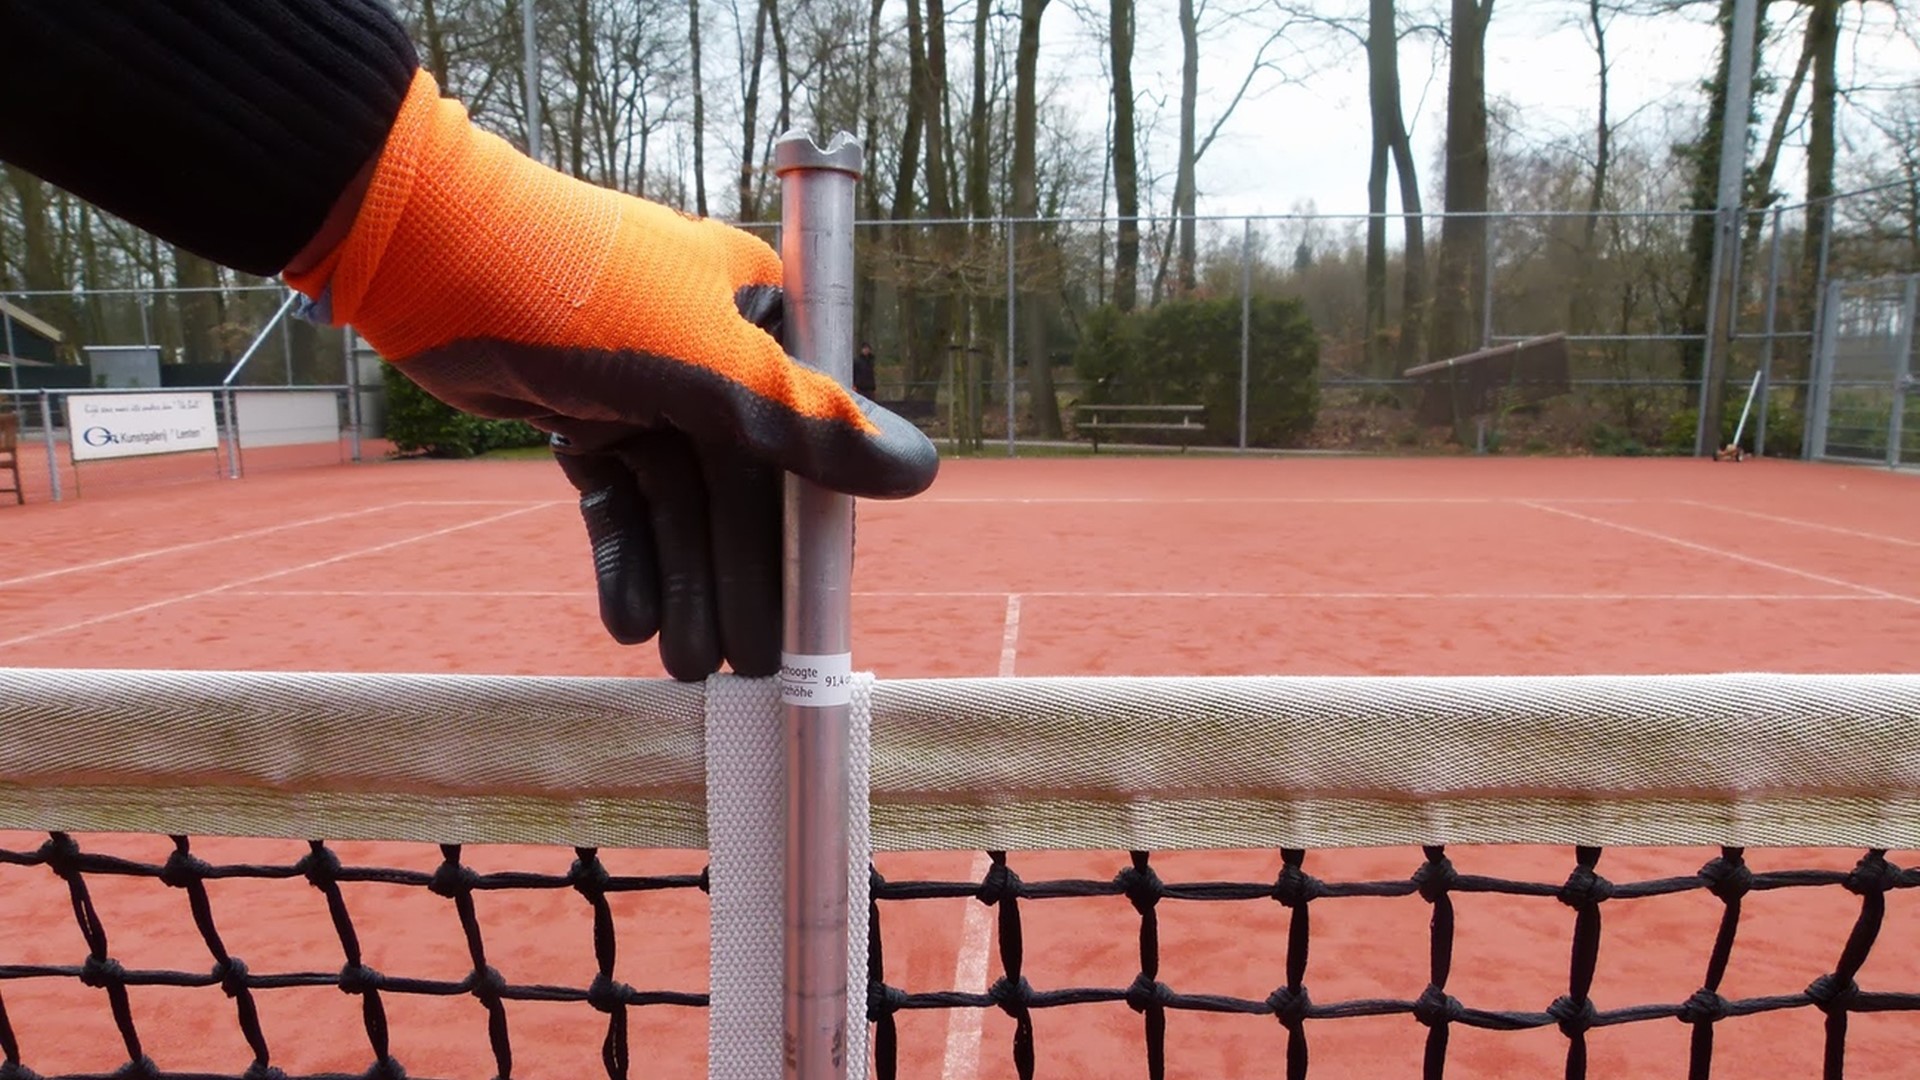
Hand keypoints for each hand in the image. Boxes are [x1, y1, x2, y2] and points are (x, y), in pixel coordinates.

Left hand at [287, 70, 936, 677]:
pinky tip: (629, 624)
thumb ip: (815, 427)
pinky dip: (626, 558)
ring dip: (682, 583)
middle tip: (744, 666)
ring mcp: (645, 388)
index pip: (814, 441)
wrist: (432, 258)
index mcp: (764, 318)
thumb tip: (919, 473)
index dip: (812, 535)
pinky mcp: (583, 416)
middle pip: (743, 488)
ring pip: (678, 504)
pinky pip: (618, 502)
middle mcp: (713, 353)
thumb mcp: (716, 368)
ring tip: (686, 666)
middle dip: (738, 578)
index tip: (813, 614)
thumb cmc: (589, 293)